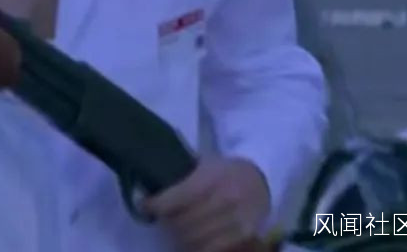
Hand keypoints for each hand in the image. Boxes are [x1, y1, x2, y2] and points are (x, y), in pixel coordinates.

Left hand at [141, 157, 271, 251]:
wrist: (261, 181)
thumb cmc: (226, 171)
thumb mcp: (205, 163)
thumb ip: (183, 176)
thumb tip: (152, 186)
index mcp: (212, 177)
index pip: (175, 198)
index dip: (155, 204)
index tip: (145, 205)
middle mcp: (225, 199)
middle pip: (182, 222)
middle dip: (167, 222)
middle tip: (162, 218)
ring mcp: (236, 221)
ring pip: (194, 239)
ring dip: (179, 237)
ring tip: (175, 229)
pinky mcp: (244, 238)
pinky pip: (210, 249)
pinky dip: (195, 247)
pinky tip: (191, 240)